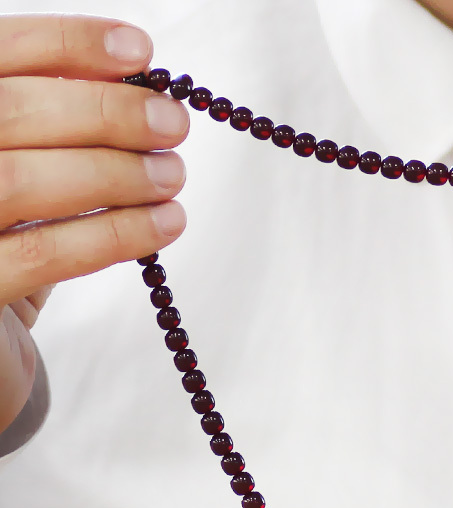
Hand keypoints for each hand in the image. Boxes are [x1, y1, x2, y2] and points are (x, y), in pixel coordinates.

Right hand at [0, 13, 188, 431]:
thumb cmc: (6, 241)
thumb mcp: (26, 169)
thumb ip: (54, 121)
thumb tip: (126, 76)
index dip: (65, 43)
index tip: (139, 50)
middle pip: (7, 111)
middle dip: (104, 112)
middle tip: (172, 124)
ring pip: (20, 180)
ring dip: (113, 173)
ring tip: (172, 176)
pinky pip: (42, 253)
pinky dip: (111, 234)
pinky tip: (163, 225)